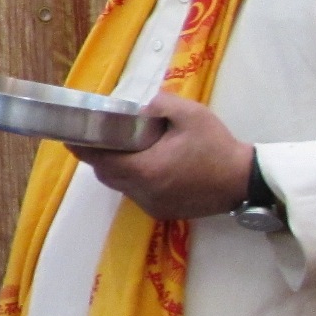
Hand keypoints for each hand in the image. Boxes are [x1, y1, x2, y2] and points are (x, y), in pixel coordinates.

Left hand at [68, 91, 252, 219]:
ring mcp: (153, 205)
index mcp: (145, 170)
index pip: (100, 160)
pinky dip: (135, 180)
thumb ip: (160, 104)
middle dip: (99, 157)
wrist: (245, 181)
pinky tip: (148, 165)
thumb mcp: (190, 114)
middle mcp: (143, 192)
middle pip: (107, 175)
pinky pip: (137, 194)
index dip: (82, 148)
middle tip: (99, 137)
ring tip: (125, 148)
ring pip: (121, 186)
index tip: (69, 136)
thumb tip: (140, 106)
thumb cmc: (217, 146)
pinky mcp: (163, 212)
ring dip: (118, 169)